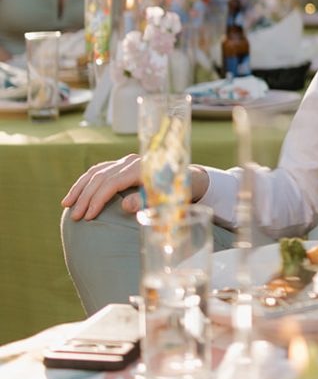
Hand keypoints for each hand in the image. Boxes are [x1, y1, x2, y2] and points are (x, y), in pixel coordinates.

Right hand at [62, 158, 209, 219]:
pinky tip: (77, 192)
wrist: (189, 177)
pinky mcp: (123, 164)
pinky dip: (86, 181)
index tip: (88, 217)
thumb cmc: (178, 192)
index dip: (97, 200)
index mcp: (141, 169)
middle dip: (85, 197)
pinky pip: (100, 169)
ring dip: (80, 187)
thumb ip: (146, 201)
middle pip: (100, 177)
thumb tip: (124, 206)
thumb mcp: (166, 199)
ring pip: (96, 171)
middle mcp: (131, 161)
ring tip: (66, 204)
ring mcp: (126, 161)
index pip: (111, 183)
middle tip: (74, 216)